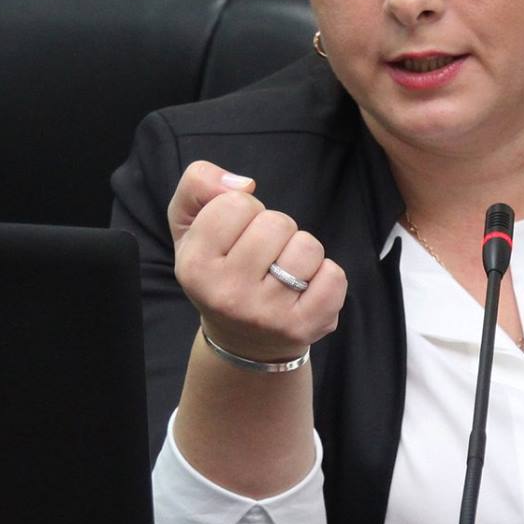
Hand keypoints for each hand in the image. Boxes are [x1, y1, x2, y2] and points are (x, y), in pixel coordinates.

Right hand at [168, 160, 346, 363]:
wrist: (242, 340)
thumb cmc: (219, 269)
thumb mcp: (190, 223)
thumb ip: (199, 184)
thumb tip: (244, 184)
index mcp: (194, 267)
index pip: (237, 203)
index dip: (244, 210)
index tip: (237, 234)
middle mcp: (227, 295)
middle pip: (277, 222)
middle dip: (275, 229)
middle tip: (263, 255)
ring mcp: (266, 315)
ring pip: (308, 246)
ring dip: (301, 251)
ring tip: (282, 271)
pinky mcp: (301, 327)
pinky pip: (334, 276)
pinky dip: (325, 274)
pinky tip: (304, 288)